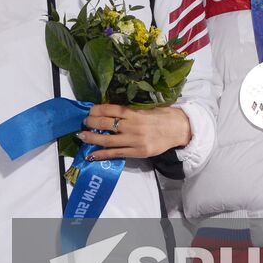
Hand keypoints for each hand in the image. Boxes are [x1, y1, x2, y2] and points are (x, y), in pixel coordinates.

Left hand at [77, 103, 191, 159]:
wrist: (180, 130)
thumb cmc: (164, 116)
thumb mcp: (147, 108)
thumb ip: (131, 110)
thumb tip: (111, 110)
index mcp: (135, 113)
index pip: (112, 109)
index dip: (97, 109)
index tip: (90, 110)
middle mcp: (133, 126)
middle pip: (106, 124)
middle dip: (92, 122)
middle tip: (84, 121)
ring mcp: (134, 140)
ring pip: (108, 140)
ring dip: (92, 138)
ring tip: (82, 135)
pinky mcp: (137, 152)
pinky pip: (116, 154)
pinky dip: (102, 154)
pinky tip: (91, 154)